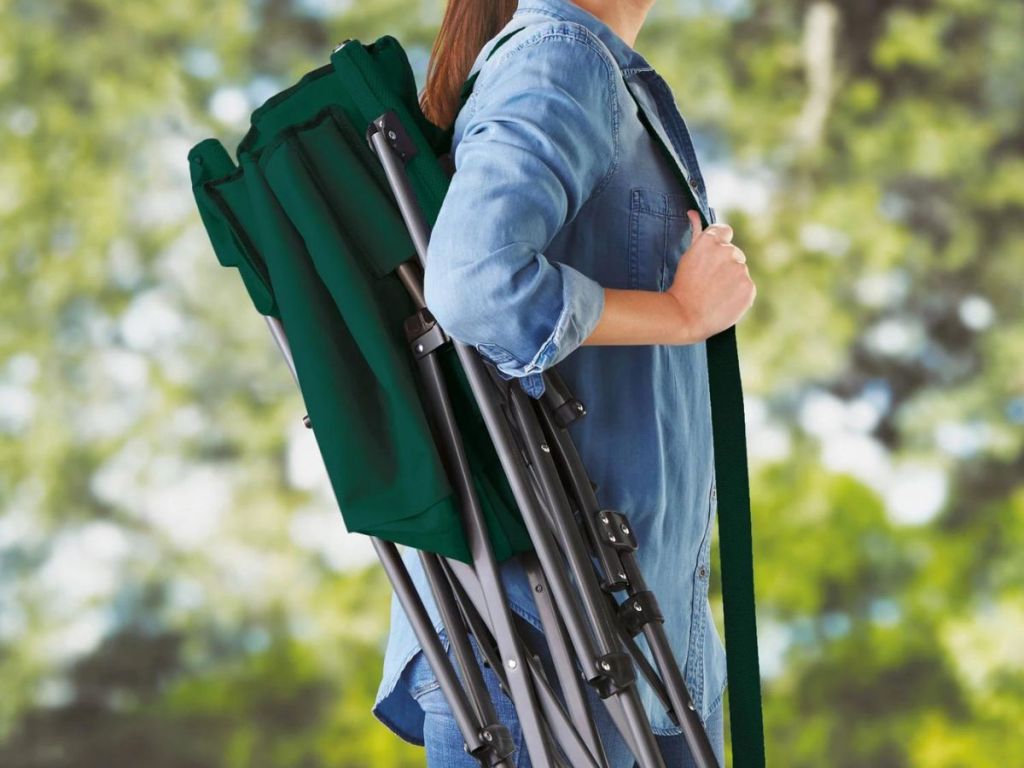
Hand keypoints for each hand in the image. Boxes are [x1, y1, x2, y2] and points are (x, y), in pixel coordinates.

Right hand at [666, 211, 755, 342]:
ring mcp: (740, 270)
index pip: (725, 231)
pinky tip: (724, 301)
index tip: (712, 258)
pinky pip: (747, 287)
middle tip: (710, 281)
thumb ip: (696, 231)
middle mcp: (728, 252)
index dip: (719, 244)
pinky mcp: (749, 288)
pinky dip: (739, 293)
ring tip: (716, 293)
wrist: (685, 316)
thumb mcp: (687, 256)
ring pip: (741, 270)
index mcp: (711, 241)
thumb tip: (693, 212)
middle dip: (726, 264)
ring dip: (732, 279)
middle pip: (734, 253)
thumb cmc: (683, 285)